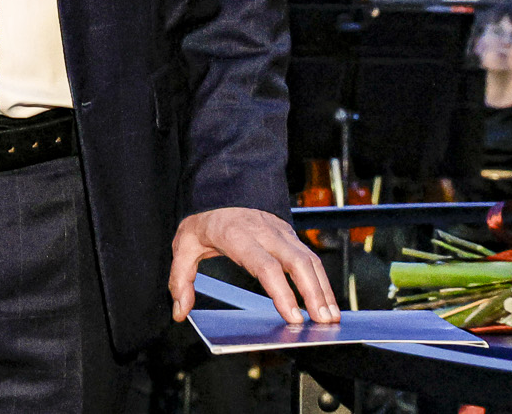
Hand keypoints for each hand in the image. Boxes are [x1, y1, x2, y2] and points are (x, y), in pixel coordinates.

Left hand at [169, 207, 338, 325]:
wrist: (221, 189)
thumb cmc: (206, 221)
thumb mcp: (184, 246)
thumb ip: (180, 279)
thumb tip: (180, 311)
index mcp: (238, 236)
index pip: (265, 266)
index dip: (281, 292)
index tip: (292, 316)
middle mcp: (265, 232)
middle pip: (296, 262)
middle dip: (313, 293)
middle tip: (322, 322)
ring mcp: (281, 232)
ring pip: (309, 259)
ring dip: (323, 289)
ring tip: (331, 318)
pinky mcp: (290, 234)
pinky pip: (311, 258)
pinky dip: (323, 280)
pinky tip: (327, 301)